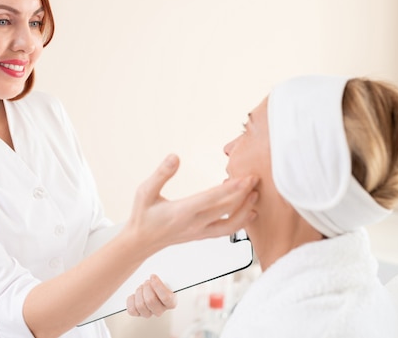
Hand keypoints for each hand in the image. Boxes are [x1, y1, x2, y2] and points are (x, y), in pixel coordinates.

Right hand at [125, 154, 257, 253]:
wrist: (141, 242)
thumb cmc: (142, 215)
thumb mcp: (144, 191)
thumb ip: (161, 174)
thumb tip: (175, 156)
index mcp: (182, 211)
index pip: (212, 199)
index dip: (232, 188)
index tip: (246, 178)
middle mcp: (194, 224)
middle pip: (227, 210)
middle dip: (244, 194)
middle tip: (256, 178)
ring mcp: (200, 232)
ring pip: (230, 225)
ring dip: (245, 210)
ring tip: (255, 195)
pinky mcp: (202, 235)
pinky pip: (226, 231)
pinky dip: (240, 222)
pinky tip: (248, 212)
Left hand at [126, 274, 176, 317]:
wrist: (151, 285)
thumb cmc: (159, 281)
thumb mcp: (166, 277)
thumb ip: (166, 276)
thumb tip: (157, 275)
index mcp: (171, 302)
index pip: (166, 298)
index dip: (158, 286)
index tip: (152, 276)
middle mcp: (161, 310)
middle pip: (151, 301)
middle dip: (146, 287)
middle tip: (147, 281)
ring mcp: (149, 313)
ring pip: (140, 305)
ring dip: (139, 292)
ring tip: (141, 287)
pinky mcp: (138, 313)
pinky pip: (132, 310)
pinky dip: (131, 300)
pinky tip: (135, 294)